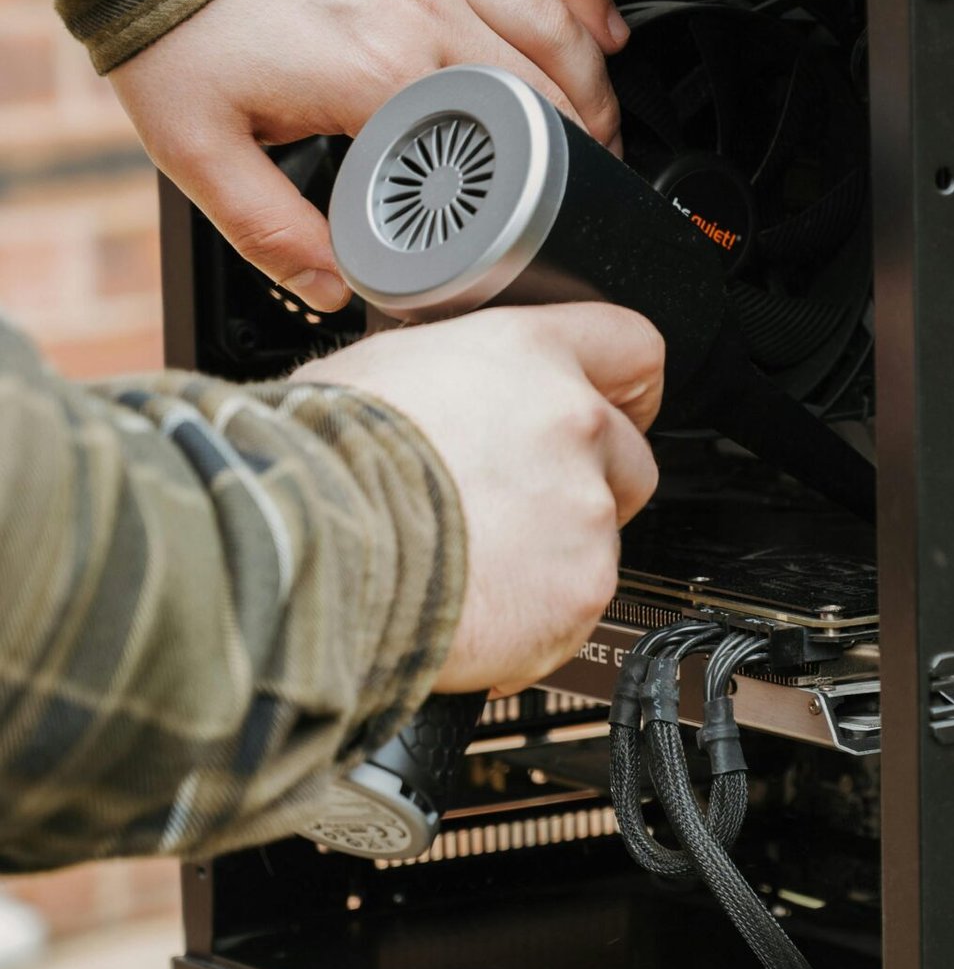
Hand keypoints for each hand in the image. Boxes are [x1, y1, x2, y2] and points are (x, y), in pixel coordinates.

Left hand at [112, 0, 626, 313]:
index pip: (490, 153)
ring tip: (610, 125)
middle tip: (592, 188)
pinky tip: (606, 28)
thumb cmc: (179, 10)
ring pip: (557, 28)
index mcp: (380, 79)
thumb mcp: (198, 146)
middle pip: (544, 94)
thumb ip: (267, 229)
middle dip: (584, 149)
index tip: (539, 232)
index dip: (527, 200)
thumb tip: (329, 287)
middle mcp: (428, 15)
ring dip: (596, 83)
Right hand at [295, 304, 662, 691]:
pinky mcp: (582, 590)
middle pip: (629, 457)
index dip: (626, 387)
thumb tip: (439, 393)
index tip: (619, 410)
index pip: (630, 347)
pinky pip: (575, 609)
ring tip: (468, 568)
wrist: (308, 548)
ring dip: (551, 560)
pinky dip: (533, 622)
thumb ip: (448, 379)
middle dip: (585, 489)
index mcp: (526, 354)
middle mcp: (572, 422)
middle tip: (514, 515)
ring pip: (600, 539)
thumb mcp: (378, 371)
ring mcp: (585, 510)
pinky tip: (471, 609)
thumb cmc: (321, 461)